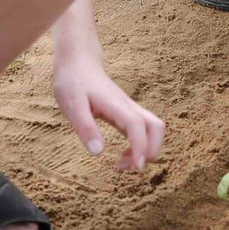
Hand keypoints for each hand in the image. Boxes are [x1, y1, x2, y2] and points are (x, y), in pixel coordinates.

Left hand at [53, 47, 165, 171]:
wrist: (79, 63)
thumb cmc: (73, 83)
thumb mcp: (72, 106)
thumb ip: (85, 128)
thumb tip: (98, 152)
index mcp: (115, 105)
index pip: (137, 125)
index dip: (141, 146)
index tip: (137, 166)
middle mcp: (128, 107)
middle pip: (156, 126)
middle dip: (152, 150)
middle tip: (131, 167)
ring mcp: (130, 109)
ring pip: (154, 128)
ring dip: (148, 148)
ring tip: (124, 163)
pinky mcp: (127, 113)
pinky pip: (144, 130)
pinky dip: (140, 145)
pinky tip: (124, 154)